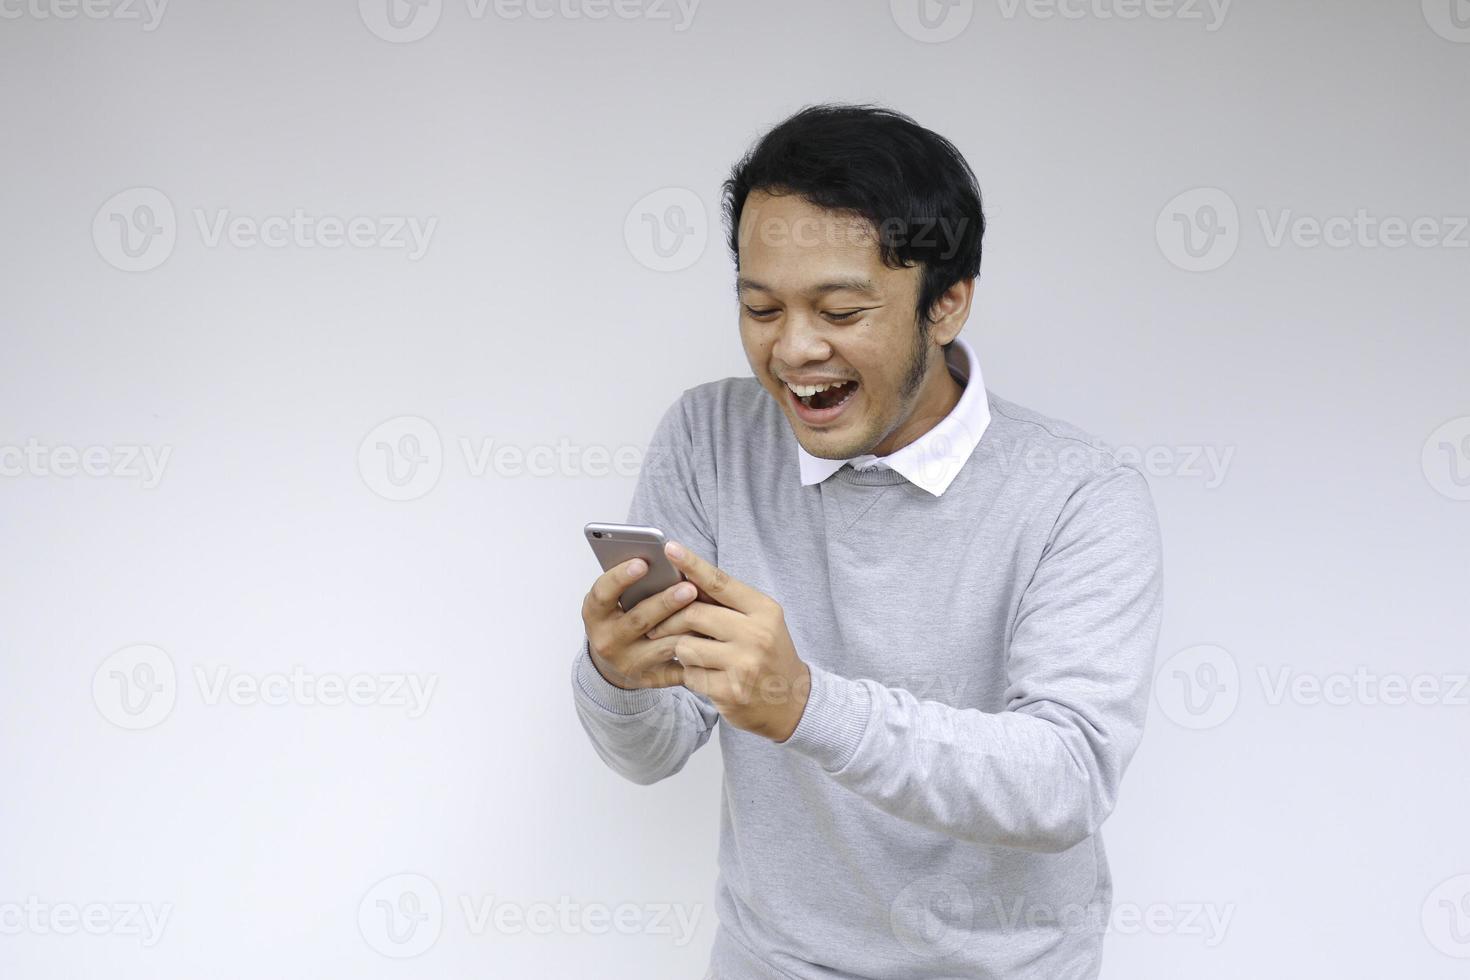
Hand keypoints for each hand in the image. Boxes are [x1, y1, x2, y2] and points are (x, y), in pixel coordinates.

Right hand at [580, 557, 698, 690]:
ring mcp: (628, 662)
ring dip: (686, 628)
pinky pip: (677, 669)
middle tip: (689, 587)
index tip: (642, 562)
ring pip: (662, 646)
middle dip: (665, 602)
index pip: (603, 593)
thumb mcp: (616, 598)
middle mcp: (607, 640)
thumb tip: (664, 556)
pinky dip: (695, 654)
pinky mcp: (651, 679)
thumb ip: (633, 581)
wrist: (615, 660)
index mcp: (595, 614)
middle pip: (638, 620)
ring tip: (709, 612)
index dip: (620, 577)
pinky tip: (712, 640)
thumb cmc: (622, 616)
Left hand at [643, 541, 810, 741]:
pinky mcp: (730, 691)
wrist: (792, 701)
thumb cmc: (768, 653)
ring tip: (692, 654)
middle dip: (669, 619)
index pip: (720, 582)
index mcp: (764, 610)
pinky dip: (689, 674)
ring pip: (685, 646)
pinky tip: (702, 675)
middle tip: (657, 625)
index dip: (692, 564)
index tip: (669, 548)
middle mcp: (757, 634)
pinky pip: (689, 675)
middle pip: (694, 614)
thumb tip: (683, 578)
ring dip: (680, 650)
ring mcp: (744, 665)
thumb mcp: (759, 621)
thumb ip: (726, 603)